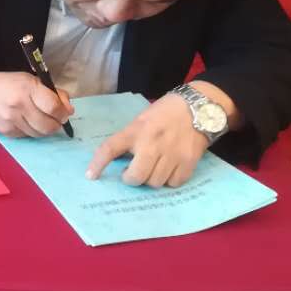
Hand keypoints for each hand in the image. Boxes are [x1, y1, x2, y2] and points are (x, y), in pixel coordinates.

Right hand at [0, 67, 73, 137]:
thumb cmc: (4, 83)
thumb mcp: (28, 79)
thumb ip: (51, 92)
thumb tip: (69, 109)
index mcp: (27, 88)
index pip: (54, 107)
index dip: (63, 112)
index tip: (64, 112)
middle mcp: (20, 105)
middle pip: (49, 125)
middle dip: (57, 124)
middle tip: (55, 119)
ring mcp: (12, 121)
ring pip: (40, 133)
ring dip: (45, 129)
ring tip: (40, 119)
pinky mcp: (7, 132)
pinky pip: (28, 136)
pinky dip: (31, 130)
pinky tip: (26, 121)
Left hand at [86, 92, 207, 187]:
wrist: (199, 107)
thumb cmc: (166, 113)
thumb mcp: (142, 120)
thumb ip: (131, 139)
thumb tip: (120, 161)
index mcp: (136, 130)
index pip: (110, 148)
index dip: (98, 164)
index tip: (91, 176)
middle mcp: (152, 143)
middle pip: (136, 177)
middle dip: (132, 178)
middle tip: (133, 173)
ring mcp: (171, 154)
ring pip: (155, 182)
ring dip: (152, 179)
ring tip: (154, 168)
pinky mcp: (188, 161)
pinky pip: (174, 183)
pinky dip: (170, 180)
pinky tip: (170, 169)